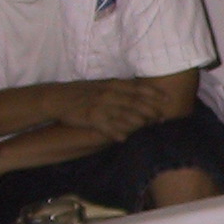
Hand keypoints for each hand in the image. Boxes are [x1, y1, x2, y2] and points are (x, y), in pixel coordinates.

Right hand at [47, 79, 164, 142]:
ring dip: (138, 122)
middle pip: (135, 102)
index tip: (167, 99)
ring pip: (125, 115)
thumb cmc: (81, 92)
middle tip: (162, 118)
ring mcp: (100, 106)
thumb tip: (138, 92)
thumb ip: (119, 88)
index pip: (138, 87)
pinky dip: (116, 133)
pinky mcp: (91, 117)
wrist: (57, 98)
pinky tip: (124, 138)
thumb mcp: (101, 85)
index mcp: (112, 84)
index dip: (154, 93)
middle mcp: (109, 94)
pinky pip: (107, 127)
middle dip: (151, 111)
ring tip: (147, 128)